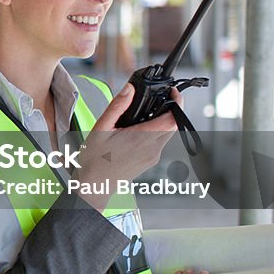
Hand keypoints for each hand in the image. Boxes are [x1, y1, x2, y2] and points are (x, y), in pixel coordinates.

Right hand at [73, 84, 181, 210]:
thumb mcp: (101, 128)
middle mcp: (152, 149)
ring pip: (167, 134)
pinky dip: (154, 132)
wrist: (94, 185)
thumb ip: (118, 106)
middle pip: (172, 125)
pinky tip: (136, 131)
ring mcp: (153, 157)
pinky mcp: (150, 161)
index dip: (178, 103)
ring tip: (142, 115)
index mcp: (142, 138)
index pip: (172, 119)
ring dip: (161, 122)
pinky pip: (159, 142)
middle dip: (169, 110)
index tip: (173, 92)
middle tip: (157, 99)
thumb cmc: (94, 159)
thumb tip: (130, 89)